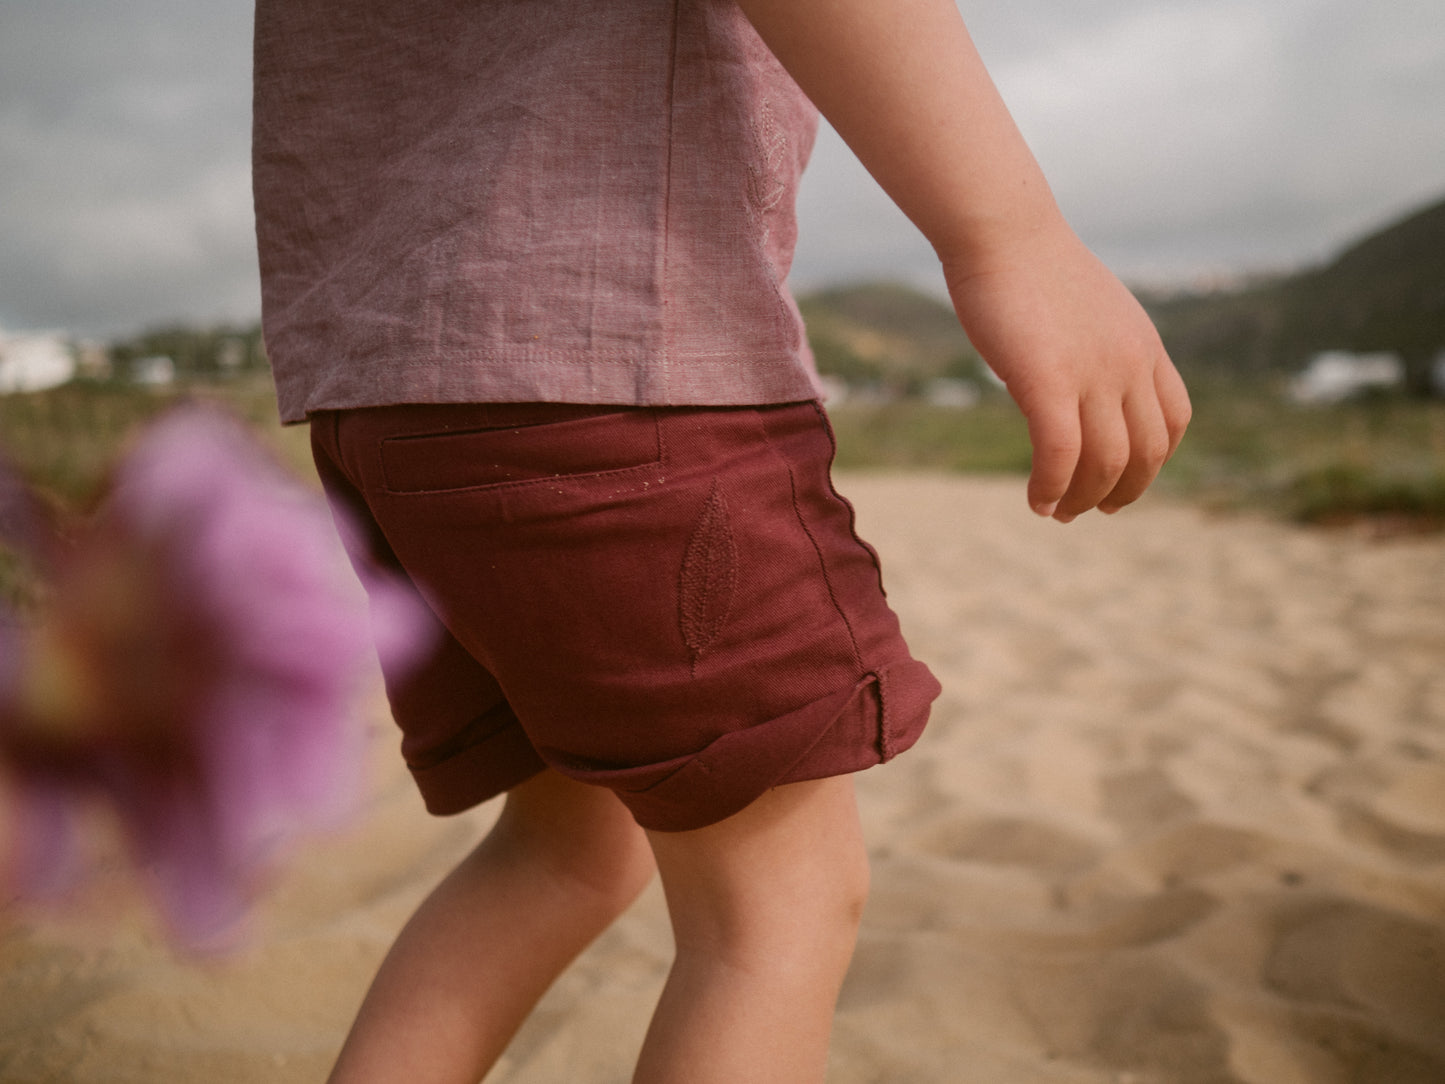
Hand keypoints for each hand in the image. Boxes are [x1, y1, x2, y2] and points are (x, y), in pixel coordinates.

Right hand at [945, 225, 1190, 521]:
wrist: (1003, 229)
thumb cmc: (1028, 262)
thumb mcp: (1081, 307)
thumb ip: (1093, 345)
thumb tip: (1073, 373)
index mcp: (1142, 345)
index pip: (1172, 420)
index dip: (1152, 462)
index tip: (1120, 480)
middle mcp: (1129, 364)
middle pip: (1146, 452)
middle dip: (1121, 492)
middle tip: (1086, 510)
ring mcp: (1093, 373)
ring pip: (1105, 462)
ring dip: (1083, 499)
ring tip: (1057, 512)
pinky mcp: (1048, 381)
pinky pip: (1060, 455)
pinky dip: (1051, 487)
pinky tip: (1036, 500)